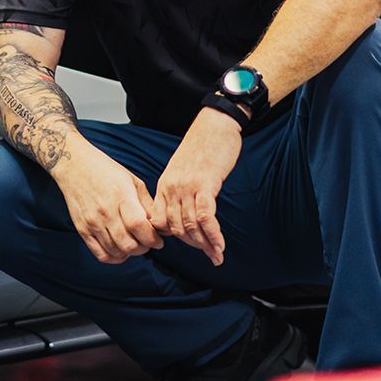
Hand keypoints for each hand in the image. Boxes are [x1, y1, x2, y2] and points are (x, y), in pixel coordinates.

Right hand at [52, 144, 162, 264]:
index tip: (158, 240)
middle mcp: (105, 212)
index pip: (139, 226)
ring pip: (116, 252)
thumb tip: (161, 227)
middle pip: (129, 244)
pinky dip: (114, 258)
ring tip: (135, 244)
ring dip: (130, 253)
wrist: (75, 166)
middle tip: (148, 243)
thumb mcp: (133, 182)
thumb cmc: (108, 172)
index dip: (153, 238)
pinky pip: (100, 254)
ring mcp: (92, 222)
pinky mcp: (82, 230)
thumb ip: (147, 205)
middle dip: (144, 248)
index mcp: (121, 196)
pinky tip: (121, 251)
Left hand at [151, 109, 243, 265]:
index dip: (174, 237)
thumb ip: (181, 190)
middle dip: (193, 245)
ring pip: (189, 226)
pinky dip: (213, 235)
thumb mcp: (184, 170)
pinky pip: (205, 217)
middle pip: (175, 228)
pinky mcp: (204, 185)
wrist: (216, 124)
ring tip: (217, 256)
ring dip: (205, 245)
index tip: (191, 244)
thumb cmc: (204, 147)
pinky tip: (220, 246)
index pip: (160, 221)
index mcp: (164, 185)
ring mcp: (186, 187)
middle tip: (210, 254)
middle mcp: (171, 188)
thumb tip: (186, 211)